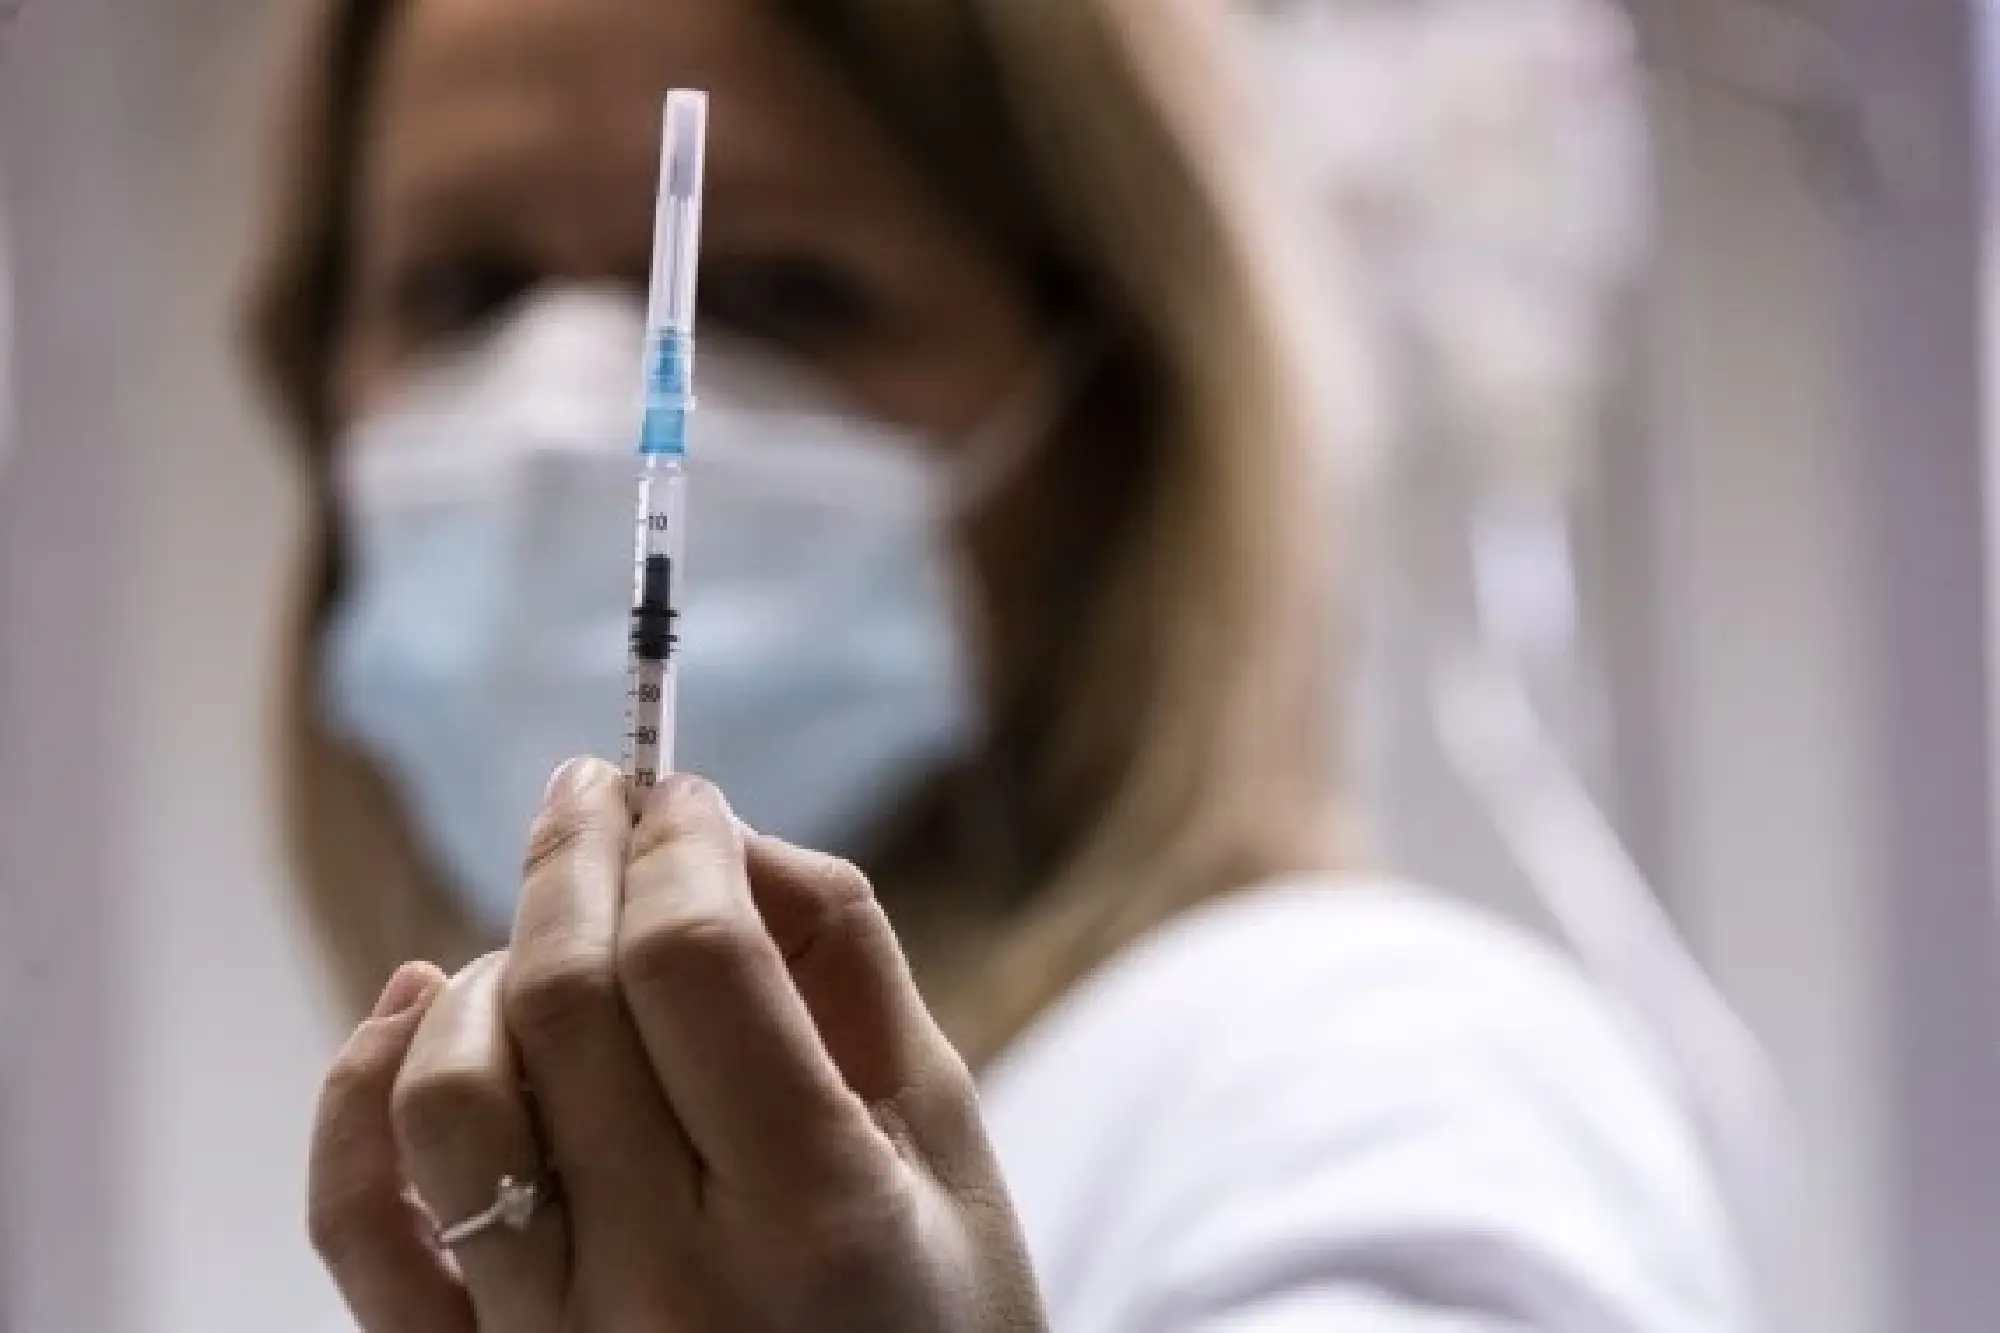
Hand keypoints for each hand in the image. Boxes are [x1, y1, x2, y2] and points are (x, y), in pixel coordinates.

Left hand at [308, 760, 1046, 1331]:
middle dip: (580, 857)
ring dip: (487, 969)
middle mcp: (669, 1287)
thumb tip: (730, 836)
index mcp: (818, 1220)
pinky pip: (357, 1227)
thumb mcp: (946, 1145)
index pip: (698, 962)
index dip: (680, 841)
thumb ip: (851, 970)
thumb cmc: (936, 1318)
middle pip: (569, 999)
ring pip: (449, 1094)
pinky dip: (357, 1091)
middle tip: (600, 793)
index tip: (682, 794)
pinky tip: (410, 1004)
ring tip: (548, 937)